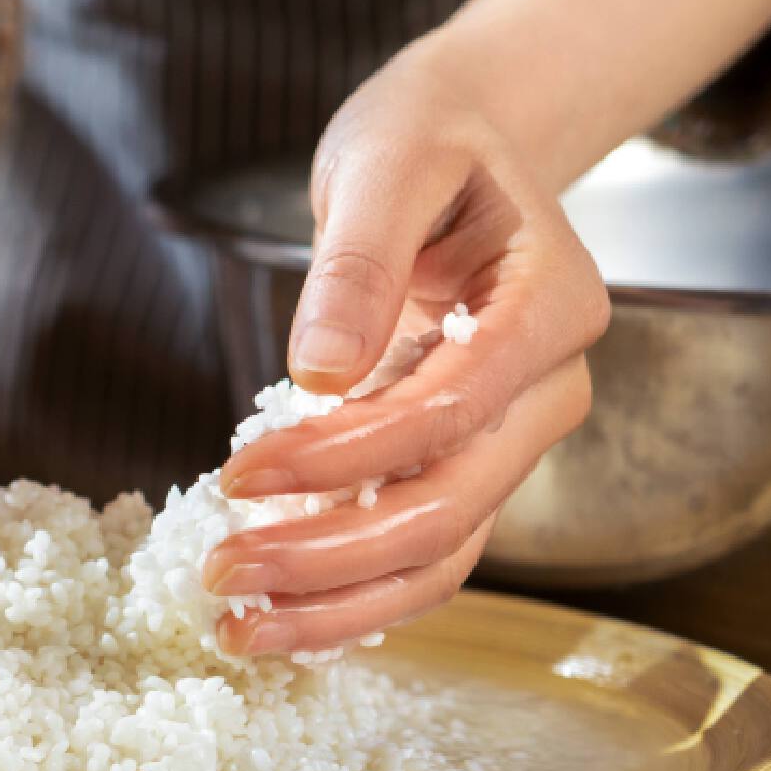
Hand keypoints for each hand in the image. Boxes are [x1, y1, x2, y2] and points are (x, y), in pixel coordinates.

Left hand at [203, 50, 608, 655]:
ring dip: (340, 604)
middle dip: (331, 554)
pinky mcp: (466, 465)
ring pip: (442, 554)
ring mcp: (513, 438)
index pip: (450, 410)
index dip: (344, 455)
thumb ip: (357, 262)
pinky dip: (353, 599)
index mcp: (551, 305)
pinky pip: (424, 555)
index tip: (240, 472)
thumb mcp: (386, 161)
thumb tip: (321, 373)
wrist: (456, 148)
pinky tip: (277, 620)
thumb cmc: (425, 142)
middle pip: (450, 505)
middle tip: (220, 572)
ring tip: (238, 628)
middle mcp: (550, 389)